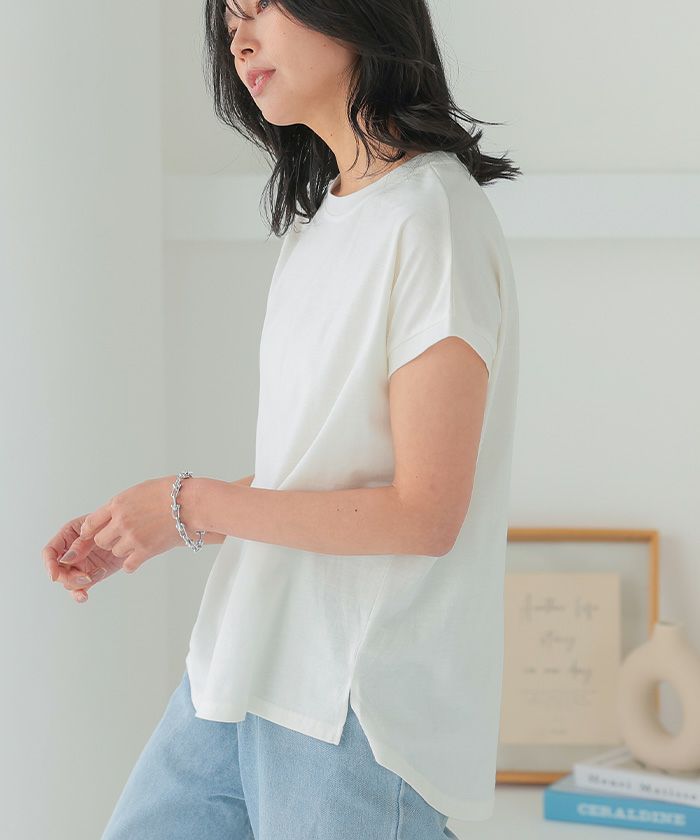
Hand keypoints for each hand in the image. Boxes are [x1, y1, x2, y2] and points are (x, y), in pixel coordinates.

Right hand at [42, 514, 124, 603]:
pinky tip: (83, 596)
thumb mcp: (98, 528)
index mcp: (68, 535)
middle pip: (57, 570)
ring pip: (68, 581)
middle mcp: (70, 552)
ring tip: (97, 574)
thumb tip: (66, 559)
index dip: (49, 564)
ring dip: (78, 583)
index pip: (50, 551)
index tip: (54, 575)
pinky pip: (79, 588)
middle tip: (85, 577)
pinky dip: (79, 594)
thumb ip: (82, 543)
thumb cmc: (115, 524)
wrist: (132, 534)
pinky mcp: (89, 575)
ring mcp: (79, 565)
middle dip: (67, 577)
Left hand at [77, 475, 192, 574]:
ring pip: (115, 552)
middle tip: (121, 537)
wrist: (190, 503)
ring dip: (124, 549)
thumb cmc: (171, 493)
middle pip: (101, 540)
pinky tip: (139, 556)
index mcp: (118, 504)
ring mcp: (133, 537)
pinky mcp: (146, 550)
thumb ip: (123, 503)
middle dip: (109, 540)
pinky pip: (128, 565)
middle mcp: (121, 521)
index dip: (90, 530)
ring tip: (138, 542)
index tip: (92, 534)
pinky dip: (132, 563)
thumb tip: (115, 513)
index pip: (91, 522)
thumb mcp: (140, 490)